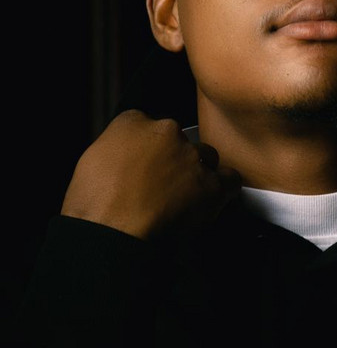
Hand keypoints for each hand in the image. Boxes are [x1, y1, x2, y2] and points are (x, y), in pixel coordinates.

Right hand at [61, 109, 240, 239]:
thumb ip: (114, 149)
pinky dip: (224, 188)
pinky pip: (230, 179)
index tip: (145, 166)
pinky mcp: (211, 184)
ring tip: (184, 197)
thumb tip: (127, 157)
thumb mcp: (89, 163)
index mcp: (132, 123)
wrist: (110, 232)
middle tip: (160, 186)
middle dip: (173, 159)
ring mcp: (192, 157)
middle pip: (179, 140)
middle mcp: (167, 132)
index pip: (146, 125)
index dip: (147, 149)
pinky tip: (214, 199)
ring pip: (205, 156)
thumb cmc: (93, 205)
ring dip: (198, 172)